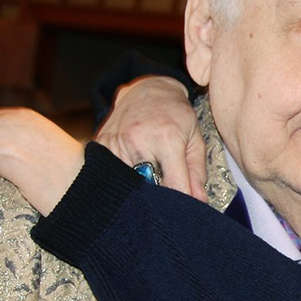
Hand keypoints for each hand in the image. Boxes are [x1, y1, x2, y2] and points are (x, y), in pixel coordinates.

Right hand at [95, 75, 206, 200]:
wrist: (147, 90)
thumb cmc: (175, 115)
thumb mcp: (195, 139)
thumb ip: (197, 172)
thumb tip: (199, 201)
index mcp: (166, 139)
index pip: (173, 185)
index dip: (180, 202)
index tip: (183, 211)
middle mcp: (138, 141)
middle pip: (147, 188)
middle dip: (157, 197)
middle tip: (163, 197)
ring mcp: (116, 142)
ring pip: (126, 184)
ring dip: (137, 187)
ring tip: (147, 179)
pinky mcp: (101, 144)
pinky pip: (109, 173)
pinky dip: (121, 178)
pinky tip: (131, 170)